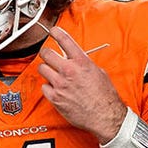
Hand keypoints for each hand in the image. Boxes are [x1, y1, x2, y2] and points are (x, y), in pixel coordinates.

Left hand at [38, 26, 126, 141]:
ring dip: (46, 69)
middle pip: (46, 53)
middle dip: (47, 53)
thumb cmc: (105, 97)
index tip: (52, 31)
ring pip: (42, 69)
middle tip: (49, 55)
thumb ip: (84, 63)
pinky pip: (44, 87)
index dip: (55, 32)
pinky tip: (56, 89)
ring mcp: (60, 84)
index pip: (64, 40)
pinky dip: (48, 87)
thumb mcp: (98, 72)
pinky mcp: (55, 98)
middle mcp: (69, 71)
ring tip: (53, 73)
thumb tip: (75, 59)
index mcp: (81, 62)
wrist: (105, 116)